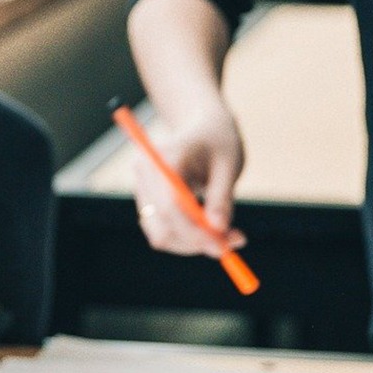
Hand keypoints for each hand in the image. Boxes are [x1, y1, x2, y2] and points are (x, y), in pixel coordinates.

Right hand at [131, 107, 246, 257]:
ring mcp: (142, 190)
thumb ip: (221, 198)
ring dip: (192, 243)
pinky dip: (187, 238)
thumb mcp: (228, 165)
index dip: (195, 232)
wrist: (201, 126)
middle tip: (230, 246)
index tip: (224, 246)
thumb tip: (219, 231)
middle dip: (195, 242)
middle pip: (161, 225)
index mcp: (163, 158)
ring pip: (160, 234)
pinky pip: (163, 231)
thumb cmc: (218, 140)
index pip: (171, 206)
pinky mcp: (147, 203)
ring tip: (226, 235)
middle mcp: (145, 174)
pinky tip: (210, 228)